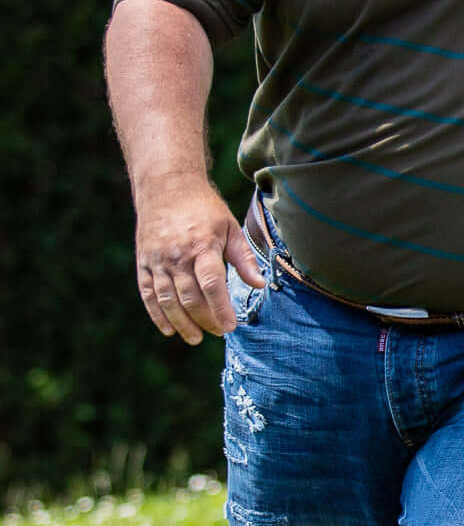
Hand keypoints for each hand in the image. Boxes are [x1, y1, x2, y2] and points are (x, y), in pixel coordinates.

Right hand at [134, 181, 264, 344]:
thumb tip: (259, 284)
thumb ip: (244, 258)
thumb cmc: (204, 209)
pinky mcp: (143, 263)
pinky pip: (148, 294)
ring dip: (182, 323)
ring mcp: (157, 260)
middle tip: (219, 332)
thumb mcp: (230, 227)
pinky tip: (169, 329)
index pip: (211, 284)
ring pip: (167, 300)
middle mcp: (177, 255)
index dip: (221, 308)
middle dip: (205, 319)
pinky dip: (157, 315)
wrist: (166, 187)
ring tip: (196, 338)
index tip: (231, 327)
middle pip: (189, 296)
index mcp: (202, 245)